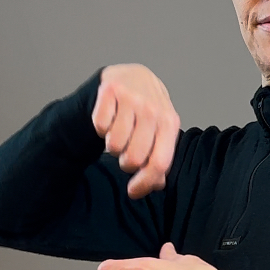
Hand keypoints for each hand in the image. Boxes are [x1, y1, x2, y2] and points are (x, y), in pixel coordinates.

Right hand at [91, 64, 180, 198]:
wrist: (132, 77)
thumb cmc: (147, 111)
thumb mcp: (160, 132)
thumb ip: (160, 158)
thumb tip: (156, 184)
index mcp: (170, 122)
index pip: (159, 163)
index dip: (144, 183)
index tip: (133, 192)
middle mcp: (153, 108)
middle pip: (133, 158)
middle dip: (126, 163)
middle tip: (126, 153)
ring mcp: (132, 97)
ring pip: (114, 144)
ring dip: (112, 146)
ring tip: (119, 134)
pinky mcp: (110, 89)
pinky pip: (99, 126)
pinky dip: (101, 128)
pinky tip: (109, 119)